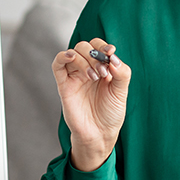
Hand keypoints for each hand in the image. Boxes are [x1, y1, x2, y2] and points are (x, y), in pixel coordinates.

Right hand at [51, 39, 130, 171]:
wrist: (99, 134)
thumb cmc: (110, 113)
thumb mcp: (121, 92)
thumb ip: (122, 72)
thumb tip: (114, 57)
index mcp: (102, 68)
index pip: (99, 46)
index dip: (104, 46)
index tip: (111, 52)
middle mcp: (87, 69)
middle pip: (85, 47)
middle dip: (95, 55)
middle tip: (103, 73)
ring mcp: (75, 76)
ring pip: (73, 52)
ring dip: (84, 58)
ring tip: (94, 76)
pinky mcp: (64, 84)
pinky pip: (58, 65)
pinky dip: (63, 56)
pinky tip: (71, 56)